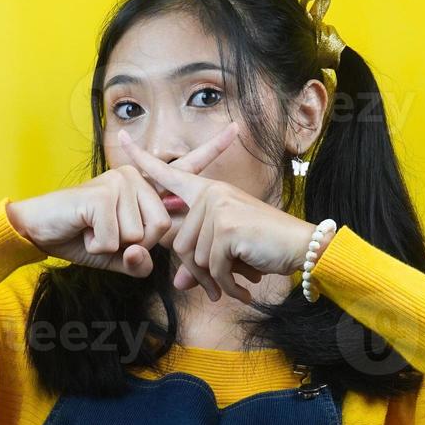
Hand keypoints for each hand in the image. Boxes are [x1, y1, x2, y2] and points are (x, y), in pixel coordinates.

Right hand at [5, 123, 240, 277]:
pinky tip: (86, 231)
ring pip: (142, 236)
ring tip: (96, 231)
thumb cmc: (82, 237)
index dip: (211, 150)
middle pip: (164, 228)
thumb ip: (140, 261)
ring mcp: (119, 182)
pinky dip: (100, 246)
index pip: (184, 170)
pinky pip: (119, 239)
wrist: (39, 228)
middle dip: (137, 246)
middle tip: (109, 237)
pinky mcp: (103, 194)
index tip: (236, 128)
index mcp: (145, 187)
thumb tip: (142, 258)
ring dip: (116, 247)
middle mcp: (136, 177)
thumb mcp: (118, 256)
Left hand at [117, 127, 316, 301]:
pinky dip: (227, 284)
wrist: (303, 246)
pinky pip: (212, 268)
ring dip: (216, 280)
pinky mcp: (225, 228)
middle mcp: (211, 194)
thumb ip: (201, 263)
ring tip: (237, 282)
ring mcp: (217, 208)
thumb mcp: (229, 253)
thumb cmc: (268, 245)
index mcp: (208, 191)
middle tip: (222, 286)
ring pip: (195, 259)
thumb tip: (181, 284)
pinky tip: (243, 287)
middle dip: (200, 272)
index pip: (169, 174)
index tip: (121, 137)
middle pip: (181, 243)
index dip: (143, 159)